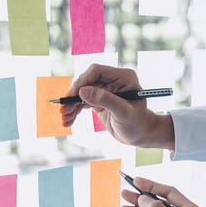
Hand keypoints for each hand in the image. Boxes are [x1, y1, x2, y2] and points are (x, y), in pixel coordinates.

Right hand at [60, 64, 175, 150]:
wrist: (141, 135)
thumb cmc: (138, 124)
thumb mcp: (123, 113)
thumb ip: (105, 100)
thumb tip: (83, 91)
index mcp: (123, 77)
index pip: (97, 71)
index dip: (83, 82)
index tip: (73, 96)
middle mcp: (113, 80)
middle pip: (87, 81)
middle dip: (74, 96)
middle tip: (64, 110)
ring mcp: (106, 90)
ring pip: (82, 92)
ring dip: (72, 105)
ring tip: (65, 118)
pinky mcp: (100, 100)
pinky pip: (83, 101)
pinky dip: (75, 110)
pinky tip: (69, 120)